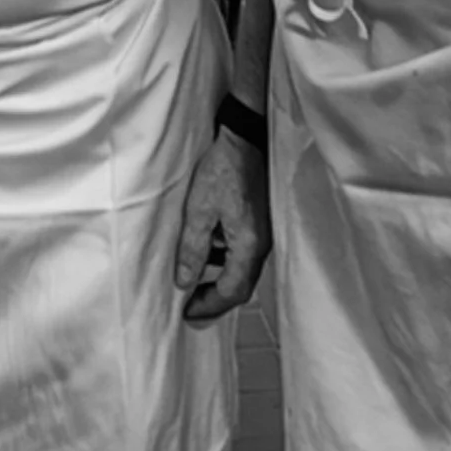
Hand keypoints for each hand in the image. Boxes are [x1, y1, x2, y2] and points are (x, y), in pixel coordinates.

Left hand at [175, 128, 271, 324]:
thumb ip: (193, 248)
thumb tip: (185, 282)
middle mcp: (262, 245)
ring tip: (194, 283)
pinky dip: (226, 262)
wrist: (247, 137)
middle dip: (216, 300)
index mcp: (249, 246)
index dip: (209, 306)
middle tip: (191, 307)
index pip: (232, 291)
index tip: (187, 313)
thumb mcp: (200, 209)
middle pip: (241, 286)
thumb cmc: (224, 169)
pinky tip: (208, 252)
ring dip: (221, 281)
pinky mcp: (260, 222)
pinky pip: (244, 253)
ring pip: (243, 270)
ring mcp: (264, 233)